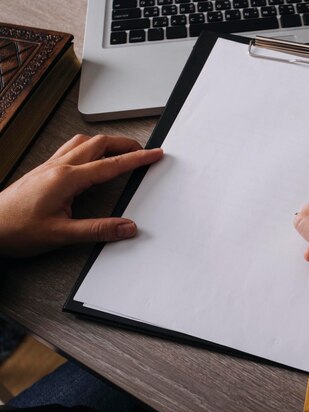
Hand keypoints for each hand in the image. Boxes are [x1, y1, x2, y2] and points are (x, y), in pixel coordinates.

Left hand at [0, 134, 162, 256]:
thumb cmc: (17, 229)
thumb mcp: (62, 235)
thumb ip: (98, 230)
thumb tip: (127, 227)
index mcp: (67, 178)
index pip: (111, 165)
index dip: (137, 159)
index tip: (154, 154)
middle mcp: (59, 167)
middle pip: (99, 144)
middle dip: (125, 144)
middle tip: (142, 151)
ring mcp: (49, 166)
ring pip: (83, 142)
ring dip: (106, 143)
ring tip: (120, 150)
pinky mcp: (43, 170)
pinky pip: (70, 148)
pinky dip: (88, 147)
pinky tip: (90, 157)